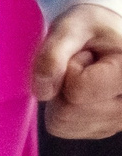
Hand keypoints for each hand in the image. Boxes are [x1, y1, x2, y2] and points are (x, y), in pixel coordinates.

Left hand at [33, 3, 121, 137]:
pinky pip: (63, 128)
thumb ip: (52, 55)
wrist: (105, 35)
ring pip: (64, 123)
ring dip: (62, 96)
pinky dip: (61, 108)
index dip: (70, 68)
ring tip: (83, 74)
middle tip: (82, 64)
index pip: (79, 92)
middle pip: (68, 112)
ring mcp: (120, 121)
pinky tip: (81, 89)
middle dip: (63, 84)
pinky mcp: (106, 128)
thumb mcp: (70, 27)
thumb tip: (42, 93)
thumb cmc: (91, 27)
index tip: (86, 53)